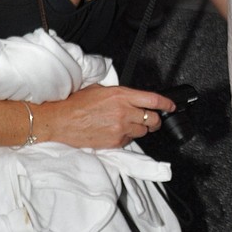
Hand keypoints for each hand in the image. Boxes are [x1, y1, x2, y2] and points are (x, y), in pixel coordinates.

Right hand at [37, 85, 177, 149]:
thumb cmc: (76, 104)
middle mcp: (123, 112)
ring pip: (143, 132)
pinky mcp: (114, 142)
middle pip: (152, 119)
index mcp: (121, 96)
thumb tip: (131, 97)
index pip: (153, 100)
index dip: (166, 103)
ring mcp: (120, 128)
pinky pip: (129, 141)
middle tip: (151, 119)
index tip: (171, 106)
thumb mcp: (99, 90)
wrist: (60, 121)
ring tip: (128, 125)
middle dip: (155, 120)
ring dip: (140, 129)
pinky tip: (116, 132)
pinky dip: (127, 137)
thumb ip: (119, 94)